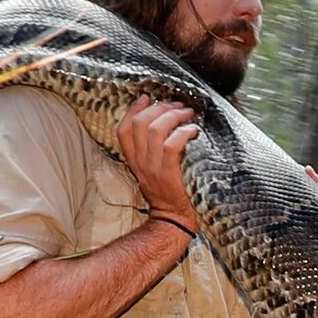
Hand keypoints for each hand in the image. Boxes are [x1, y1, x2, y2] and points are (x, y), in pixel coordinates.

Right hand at [118, 97, 201, 232]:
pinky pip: (171, 145)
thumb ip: (153, 150)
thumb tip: (163, 123)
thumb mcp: (154, 170)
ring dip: (173, 116)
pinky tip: (193, 131)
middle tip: (179, 105)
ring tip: (189, 114)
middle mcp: (140, 162)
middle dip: (160, 108)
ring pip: (155, 130)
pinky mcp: (168, 173)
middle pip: (140, 124)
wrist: (174, 220)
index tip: (148, 97)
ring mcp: (153, 168)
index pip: (124, 129)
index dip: (134, 109)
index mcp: (134, 160)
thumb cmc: (171, 192)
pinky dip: (183, 133)